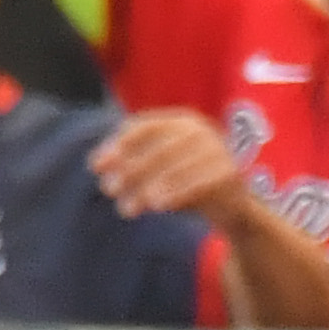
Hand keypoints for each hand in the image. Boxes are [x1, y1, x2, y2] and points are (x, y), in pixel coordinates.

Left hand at [90, 107, 250, 224]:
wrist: (232, 205)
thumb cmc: (186, 182)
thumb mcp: (158, 169)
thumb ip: (131, 162)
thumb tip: (96, 163)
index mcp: (179, 121)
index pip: (143, 127)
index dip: (118, 146)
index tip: (96, 166)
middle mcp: (199, 130)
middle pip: (157, 148)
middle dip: (129, 169)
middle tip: (109, 190)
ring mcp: (217, 149)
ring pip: (176, 166)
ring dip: (148, 187)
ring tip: (128, 208)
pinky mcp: (230, 172)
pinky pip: (199, 182)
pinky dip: (176, 193)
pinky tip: (158, 207)